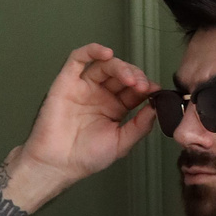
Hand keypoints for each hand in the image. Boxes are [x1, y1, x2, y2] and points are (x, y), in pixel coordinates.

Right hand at [16, 43, 160, 189]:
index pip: (134, 90)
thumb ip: (139, 126)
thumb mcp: (121, 144)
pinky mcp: (67, 82)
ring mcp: (84, 87)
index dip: (146, 87)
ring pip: (104, 65)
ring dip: (120, 67)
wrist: (58, 164)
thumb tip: (155, 108)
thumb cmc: (86, 157)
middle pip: (121, 75)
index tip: (156, 91)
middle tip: (143, 86)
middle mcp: (100, 95)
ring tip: (130, 78)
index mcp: (114, 108)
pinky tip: (106, 53)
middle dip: (135, 77)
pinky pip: (77, 59)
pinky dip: (92, 51)